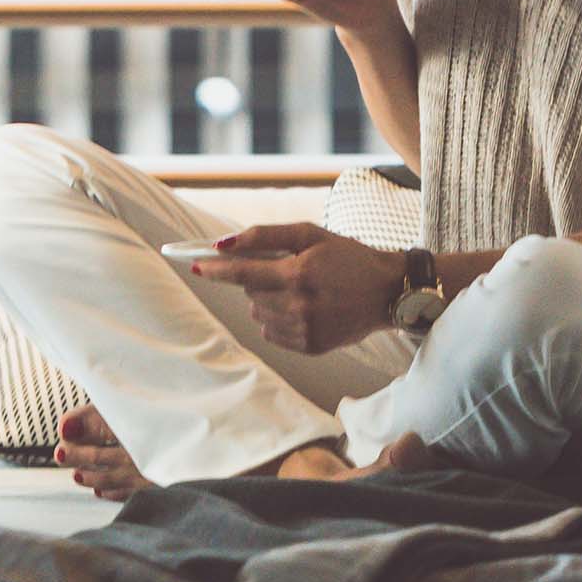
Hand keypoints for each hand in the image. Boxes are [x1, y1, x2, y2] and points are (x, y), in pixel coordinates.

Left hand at [192, 222, 405, 354]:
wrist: (388, 292)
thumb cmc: (346, 257)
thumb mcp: (310, 235)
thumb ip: (265, 236)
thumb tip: (224, 243)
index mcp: (299, 274)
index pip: (243, 273)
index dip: (215, 270)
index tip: (194, 265)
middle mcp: (300, 305)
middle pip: (249, 293)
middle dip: (255, 279)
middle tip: (283, 270)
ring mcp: (305, 330)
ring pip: (257, 314)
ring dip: (266, 300)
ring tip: (297, 289)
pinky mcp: (311, 347)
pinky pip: (271, 333)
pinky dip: (277, 319)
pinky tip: (302, 307)